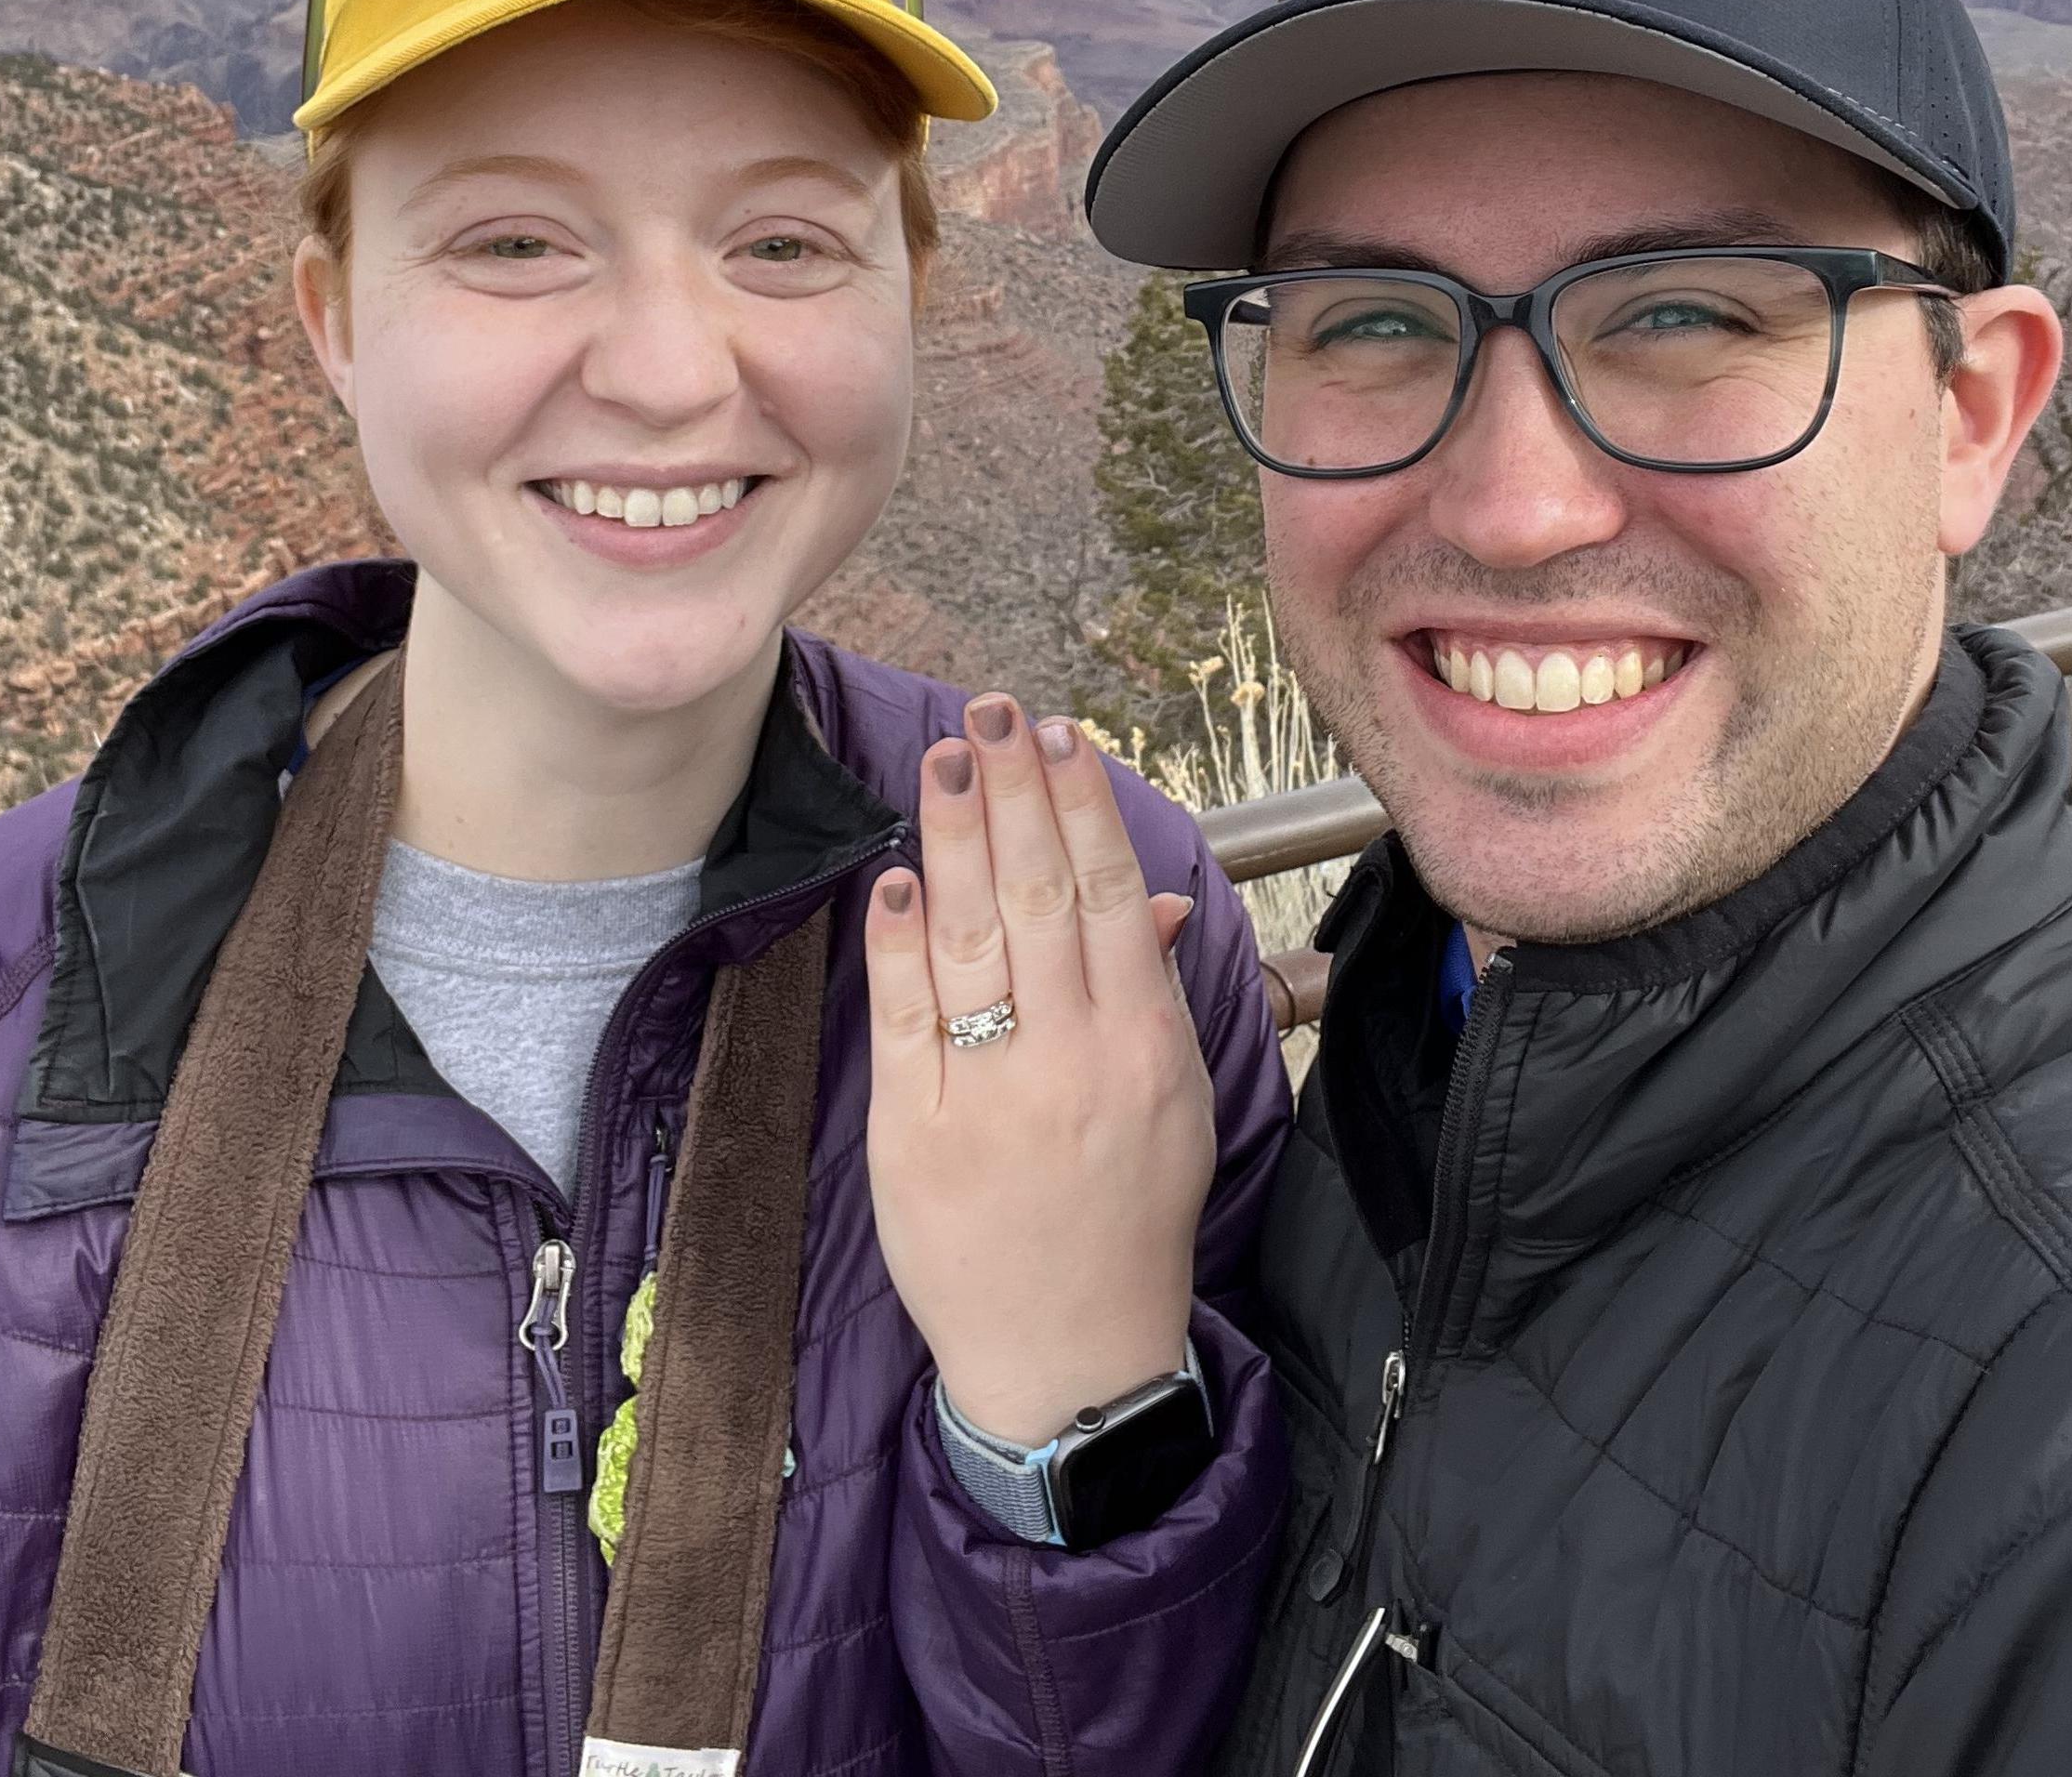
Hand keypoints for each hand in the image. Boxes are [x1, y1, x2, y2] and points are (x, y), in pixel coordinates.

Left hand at [863, 696, 1217, 1448]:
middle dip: (1015, 793)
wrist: (1069, 1360)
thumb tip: (1152, 898)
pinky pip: (904, 1020)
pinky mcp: (912, 1136)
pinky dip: (897, 942)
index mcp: (1142, 1049)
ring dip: (955, 838)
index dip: (1085, 807)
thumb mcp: (1177, 1106)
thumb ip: (1159, 994)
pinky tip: (893, 877)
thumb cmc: (1129, 1219)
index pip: (1112, 898)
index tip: (1062, 736)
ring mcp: (988, 1098)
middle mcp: (1070, 1063)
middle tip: (994, 711)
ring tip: (944, 758)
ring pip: (972, 940)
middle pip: (1041, 898)